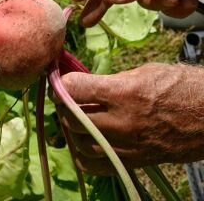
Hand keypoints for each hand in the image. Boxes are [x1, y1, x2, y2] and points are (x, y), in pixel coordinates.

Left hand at [55, 63, 203, 175]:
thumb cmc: (178, 86)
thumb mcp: (142, 72)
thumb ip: (109, 81)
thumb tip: (84, 85)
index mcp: (123, 93)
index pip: (73, 89)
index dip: (62, 83)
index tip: (61, 81)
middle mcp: (121, 122)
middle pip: (71, 118)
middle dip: (62, 105)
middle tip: (64, 97)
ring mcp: (126, 146)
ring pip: (78, 144)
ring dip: (70, 129)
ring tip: (73, 117)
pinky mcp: (132, 161)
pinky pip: (93, 165)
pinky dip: (82, 153)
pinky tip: (84, 139)